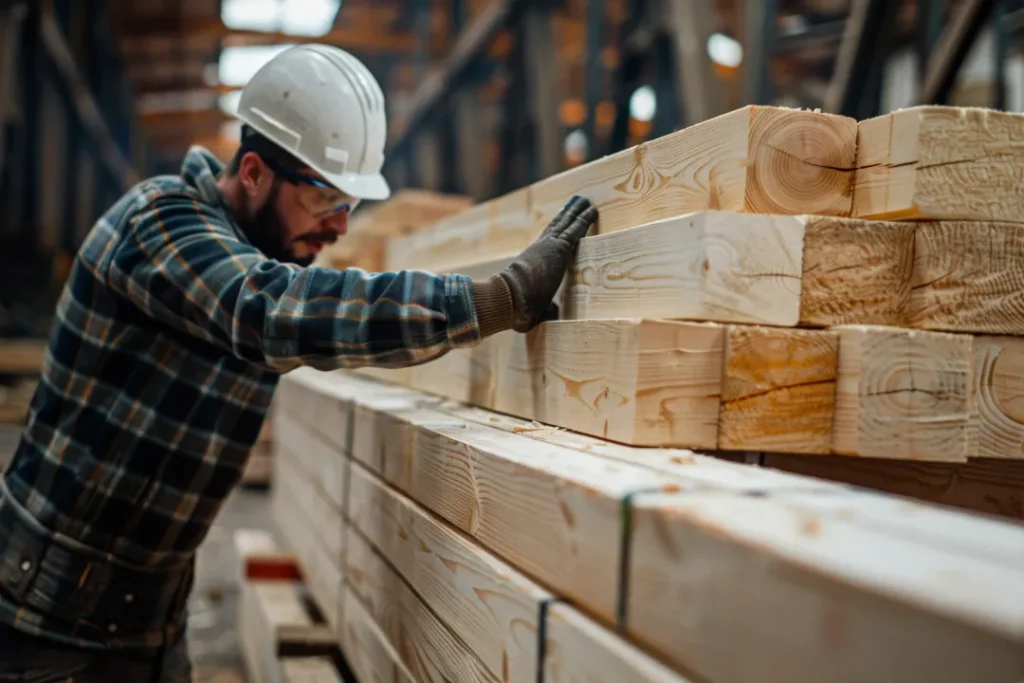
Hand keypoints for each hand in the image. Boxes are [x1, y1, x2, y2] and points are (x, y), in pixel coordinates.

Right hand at [498, 195, 597, 331]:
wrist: (512, 298)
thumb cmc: (518, 308)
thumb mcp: (534, 307)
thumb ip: (546, 307)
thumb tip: (552, 312)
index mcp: (533, 263)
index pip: (546, 246)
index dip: (554, 236)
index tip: (560, 228)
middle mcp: (540, 250)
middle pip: (556, 228)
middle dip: (566, 216)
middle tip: (575, 204)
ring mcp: (549, 246)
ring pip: (566, 224)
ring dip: (576, 212)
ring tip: (585, 201)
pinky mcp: (561, 247)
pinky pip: (576, 229)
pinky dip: (584, 219)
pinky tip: (592, 210)